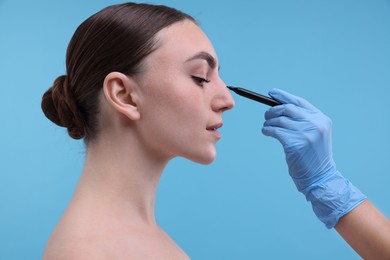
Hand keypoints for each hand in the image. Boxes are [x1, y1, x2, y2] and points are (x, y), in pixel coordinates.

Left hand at [262, 88, 365, 227]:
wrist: (320, 176)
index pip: (299, 102)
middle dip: (273, 110)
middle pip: (287, 108)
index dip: (283, 96)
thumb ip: (302, 120)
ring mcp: (306, 134)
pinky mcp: (295, 144)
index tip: (271, 93)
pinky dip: (267, 129)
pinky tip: (266, 132)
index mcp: (321, 119)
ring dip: (269, 122)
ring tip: (266, 127)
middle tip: (266, 116)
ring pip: (279, 120)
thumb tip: (278, 107)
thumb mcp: (314, 134)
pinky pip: (275, 131)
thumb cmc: (313, 156)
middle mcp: (315, 124)